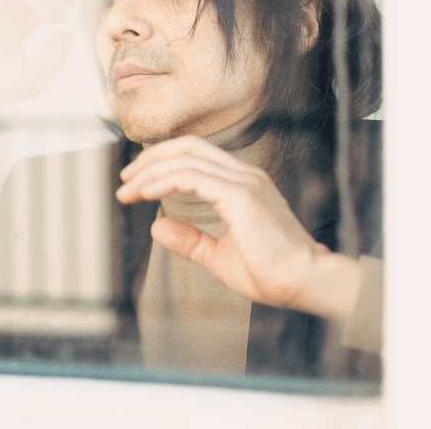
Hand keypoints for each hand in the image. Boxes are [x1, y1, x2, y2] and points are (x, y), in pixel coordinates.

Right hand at [0, 0, 72, 122]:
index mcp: (16, 31)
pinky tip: (38, 3)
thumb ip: (57, 55)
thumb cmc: (2, 87)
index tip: (63, 20)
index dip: (56, 8)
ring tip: (47, 12)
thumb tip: (67, 32)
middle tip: (58, 15)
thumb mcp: (39, 73)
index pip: (40, 8)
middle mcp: (4, 18)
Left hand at [116, 135, 361, 319]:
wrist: (306, 283)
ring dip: (150, 172)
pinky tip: (146, 192)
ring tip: (127, 190)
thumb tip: (156, 227)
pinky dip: (165, 181)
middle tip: (125, 179)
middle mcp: (243, 175)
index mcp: (241, 183)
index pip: (194, 155)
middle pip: (187, 148)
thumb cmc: (270, 272)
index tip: (136, 182)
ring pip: (186, 160)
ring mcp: (244, 182)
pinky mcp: (241, 196)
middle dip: (151, 159)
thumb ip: (190, 240)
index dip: (161, 161)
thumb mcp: (218, 256)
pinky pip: (193, 177)